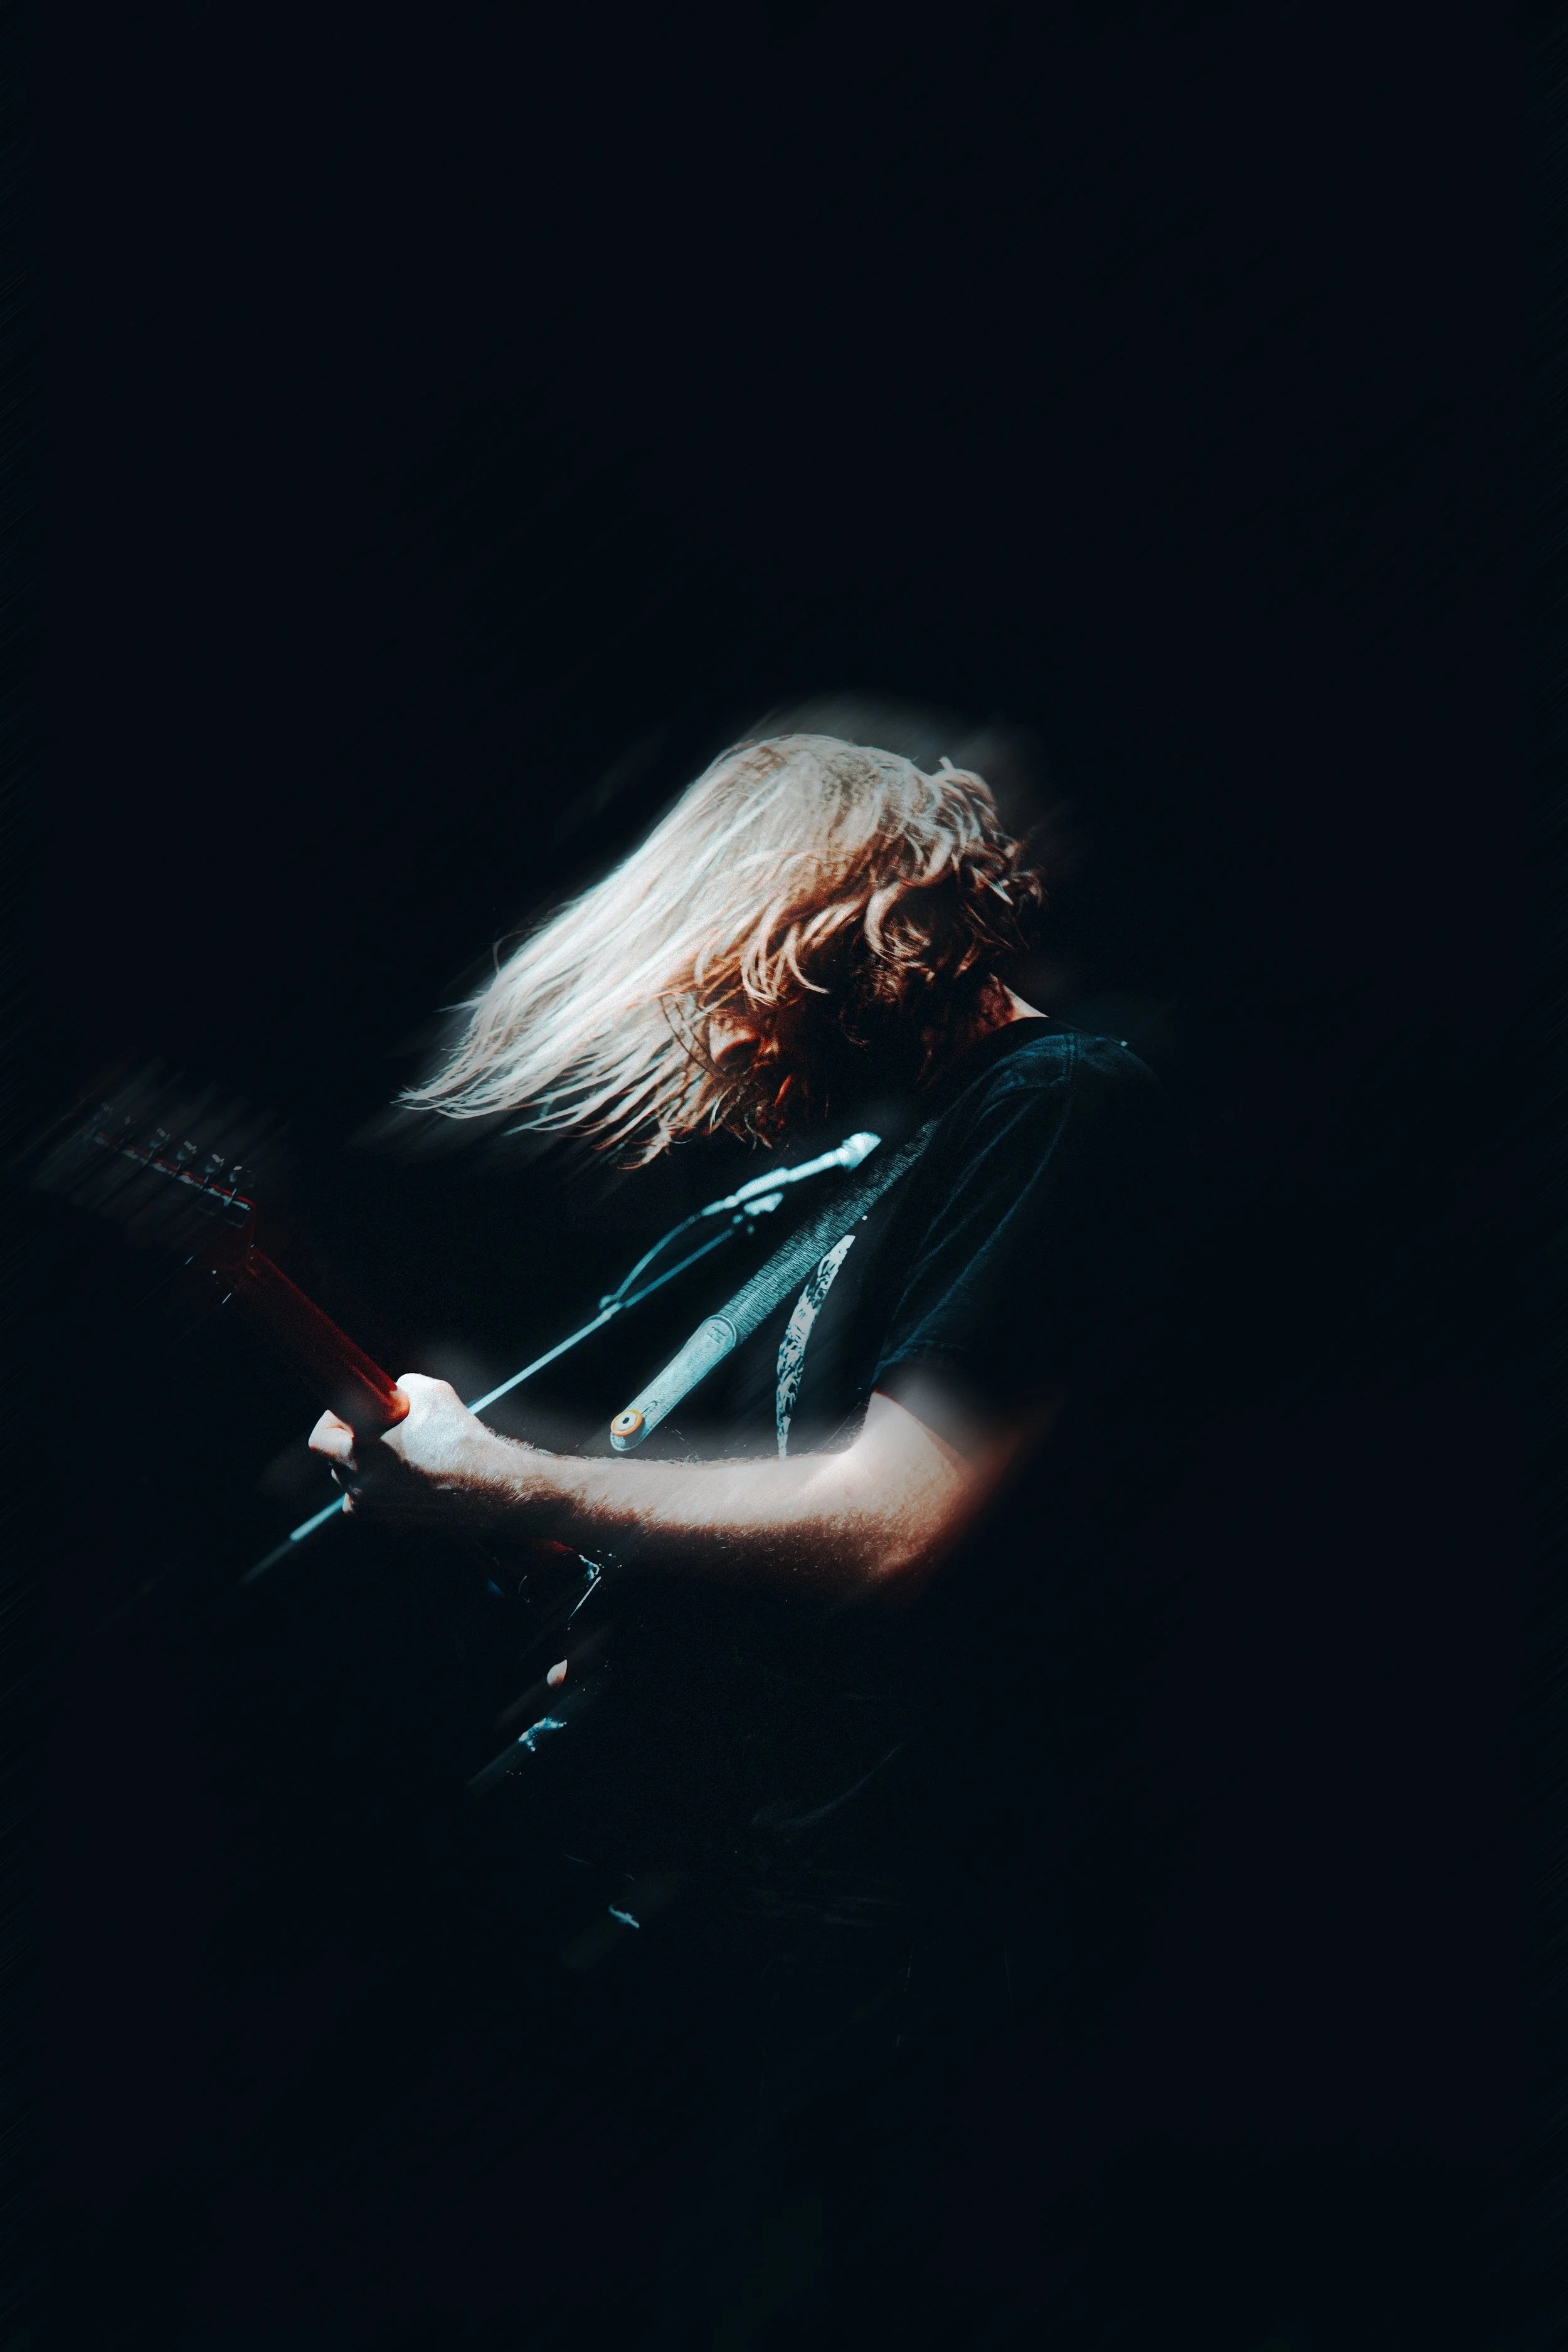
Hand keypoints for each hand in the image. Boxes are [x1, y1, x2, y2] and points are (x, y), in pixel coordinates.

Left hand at [307, 1372, 533, 1527]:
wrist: (487, 1483)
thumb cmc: (457, 1435)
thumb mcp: (427, 1390)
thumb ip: (396, 1388)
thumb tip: (388, 1396)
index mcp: (360, 1448)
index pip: (321, 1436)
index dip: (336, 1417)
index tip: (356, 1410)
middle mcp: (358, 1481)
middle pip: (331, 1457)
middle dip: (349, 1438)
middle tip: (377, 1427)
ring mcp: (371, 1505)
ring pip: (348, 1479)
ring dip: (361, 1462)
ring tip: (396, 1450)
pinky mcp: (386, 1520)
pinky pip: (364, 1500)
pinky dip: (374, 1486)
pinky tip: (400, 1473)